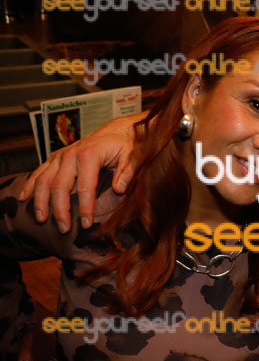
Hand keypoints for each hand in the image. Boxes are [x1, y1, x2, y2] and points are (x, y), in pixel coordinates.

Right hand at [18, 112, 142, 232]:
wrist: (116, 132)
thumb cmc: (125, 146)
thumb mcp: (132, 155)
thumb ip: (127, 171)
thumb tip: (119, 189)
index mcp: (89, 155)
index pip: (85, 187)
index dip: (85, 207)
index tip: (86, 224)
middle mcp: (70, 155)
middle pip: (59, 186)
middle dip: (60, 210)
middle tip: (64, 229)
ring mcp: (60, 156)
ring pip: (43, 180)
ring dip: (41, 201)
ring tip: (42, 220)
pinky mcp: (55, 158)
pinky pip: (38, 172)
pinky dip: (29, 185)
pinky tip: (23, 198)